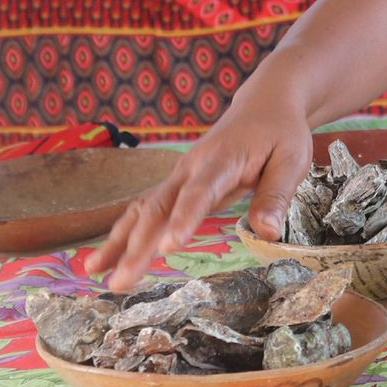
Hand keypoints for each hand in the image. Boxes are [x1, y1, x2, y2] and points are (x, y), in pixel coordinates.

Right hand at [85, 108, 310, 291]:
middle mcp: (191, 168)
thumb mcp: (291, 160)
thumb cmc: (280, 133)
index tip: (167, 246)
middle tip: (120, 281)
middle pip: (159, 207)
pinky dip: (125, 231)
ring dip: (120, 240)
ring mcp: (180, 175)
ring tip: (96, 271)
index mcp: (221, 161)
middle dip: (137, 245)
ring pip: (144, 208)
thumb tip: (266, 234)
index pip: (199, 193)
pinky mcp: (177, 183)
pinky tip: (106, 255)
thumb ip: (275, 195)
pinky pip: (146, 207)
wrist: (264, 104)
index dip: (183, 219)